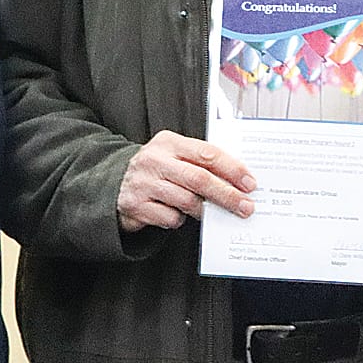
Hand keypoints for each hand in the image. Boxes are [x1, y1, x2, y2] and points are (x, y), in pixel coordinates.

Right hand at [116, 131, 253, 231]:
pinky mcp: (136, 206)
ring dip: (204, 210)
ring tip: (213, 212)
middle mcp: (155, 160)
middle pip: (200, 179)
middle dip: (227, 195)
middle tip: (245, 207)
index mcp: (169, 142)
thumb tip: (238, 180)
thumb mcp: (174, 155)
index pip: (207, 153)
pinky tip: (177, 214)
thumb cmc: (156, 170)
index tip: (249, 183)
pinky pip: (170, 218)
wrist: (112, 183)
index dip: (232, 169)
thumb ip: (200, 162)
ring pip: (186, 201)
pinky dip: (179, 219)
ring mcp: (143, 183)